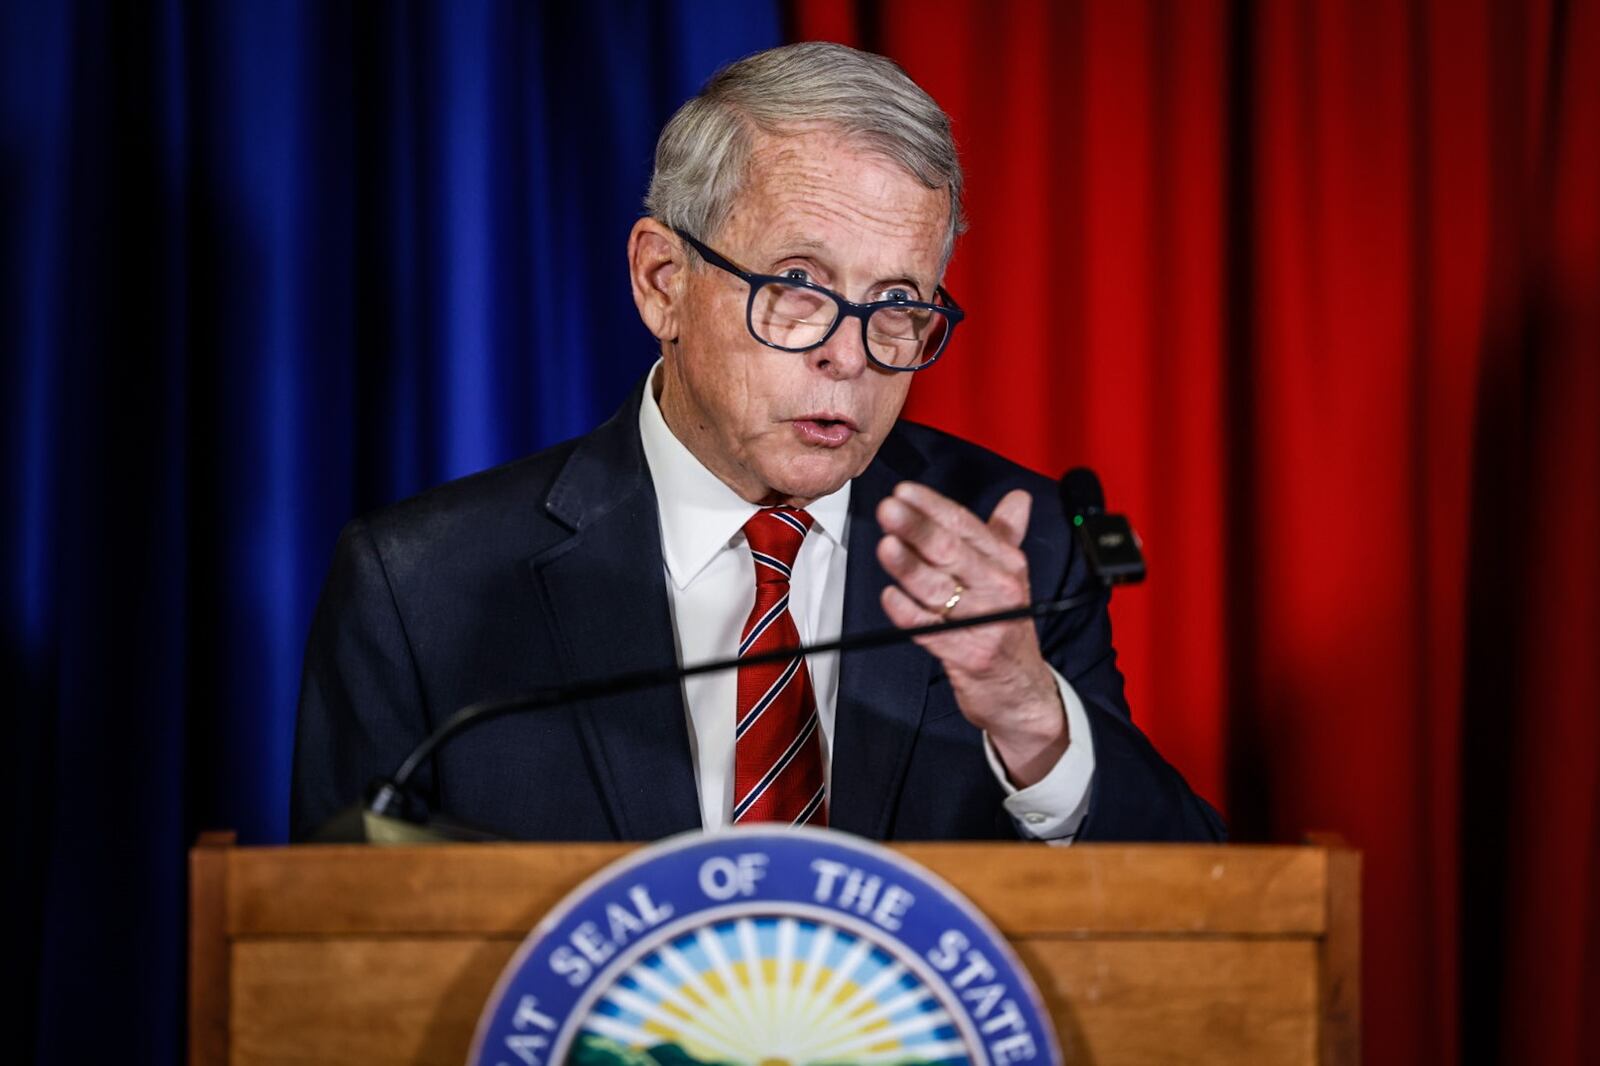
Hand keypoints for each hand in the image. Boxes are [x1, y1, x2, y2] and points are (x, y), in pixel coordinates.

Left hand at [876, 481, 1068, 785]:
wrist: (1022, 691)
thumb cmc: (1007, 626)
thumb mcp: (1012, 579)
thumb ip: (1007, 536)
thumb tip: (1017, 499)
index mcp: (1008, 564)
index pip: (967, 525)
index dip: (933, 506)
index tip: (904, 492)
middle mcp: (999, 588)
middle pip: (950, 551)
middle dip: (916, 527)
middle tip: (888, 509)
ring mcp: (983, 621)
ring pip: (936, 587)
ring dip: (907, 565)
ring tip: (885, 546)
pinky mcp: (966, 653)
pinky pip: (928, 627)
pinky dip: (906, 611)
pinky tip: (889, 596)